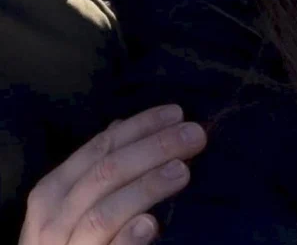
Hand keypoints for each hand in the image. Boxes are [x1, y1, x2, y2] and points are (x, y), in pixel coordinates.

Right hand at [19, 105, 206, 244]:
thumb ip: (95, 167)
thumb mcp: (73, 201)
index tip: (176, 113)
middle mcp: (53, 221)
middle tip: (194, 135)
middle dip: (155, 148)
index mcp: (52, 192)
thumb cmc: (73, 237)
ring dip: (147, 187)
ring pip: (105, 213)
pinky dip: (128, 239)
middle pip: (107, 173)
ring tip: (182, 171)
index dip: (139, 127)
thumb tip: (120, 124)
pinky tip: (150, 224)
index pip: (100, 148)